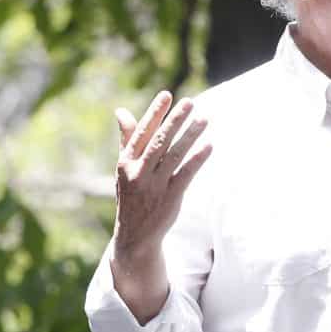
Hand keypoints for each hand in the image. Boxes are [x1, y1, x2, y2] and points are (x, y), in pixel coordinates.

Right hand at [111, 91, 210, 263]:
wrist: (135, 235)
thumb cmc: (131, 195)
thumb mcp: (125, 168)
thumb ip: (127, 139)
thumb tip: (121, 111)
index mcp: (125, 162)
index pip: (141, 133)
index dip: (155, 113)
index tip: (167, 95)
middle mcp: (138, 173)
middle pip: (159, 141)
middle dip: (175, 121)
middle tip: (191, 103)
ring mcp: (154, 186)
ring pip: (174, 155)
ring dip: (191, 136)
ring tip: (205, 119)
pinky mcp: (170, 198)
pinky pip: (186, 175)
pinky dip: (197, 159)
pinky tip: (209, 146)